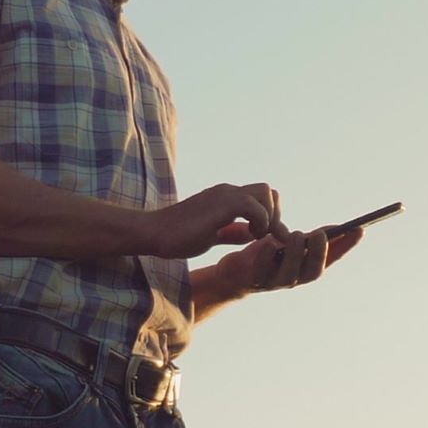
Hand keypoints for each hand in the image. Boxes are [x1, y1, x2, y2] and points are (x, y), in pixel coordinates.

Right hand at [142, 182, 285, 256]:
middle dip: (274, 214)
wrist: (153, 233)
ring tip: (256, 235)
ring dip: (268, 217)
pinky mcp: (220, 204)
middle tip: (264, 236)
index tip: (266, 237)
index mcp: (226, 197)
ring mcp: (224, 195)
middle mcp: (227, 191)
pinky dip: (260, 221)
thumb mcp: (212, 235)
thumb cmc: (178, 237)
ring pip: (265, 193)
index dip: (270, 215)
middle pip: (267, 190)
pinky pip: (254, 205)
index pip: (261, 195)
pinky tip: (250, 235)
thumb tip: (252, 234)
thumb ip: (233, 233)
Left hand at [225, 223, 363, 292]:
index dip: (346, 247)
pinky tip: (268, 242)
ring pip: (290, 275)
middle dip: (318, 253)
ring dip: (294, 254)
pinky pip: (260, 273)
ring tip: (295, 234)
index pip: (331, 260)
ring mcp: (273, 283)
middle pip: (312, 272)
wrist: (234, 273)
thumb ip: (310, 239)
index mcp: (305, 269)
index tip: (359, 229)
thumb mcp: (290, 244)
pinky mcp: (252, 281)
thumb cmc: (266, 256)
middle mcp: (293, 279)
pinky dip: (265, 257)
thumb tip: (339, 229)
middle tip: (319, 233)